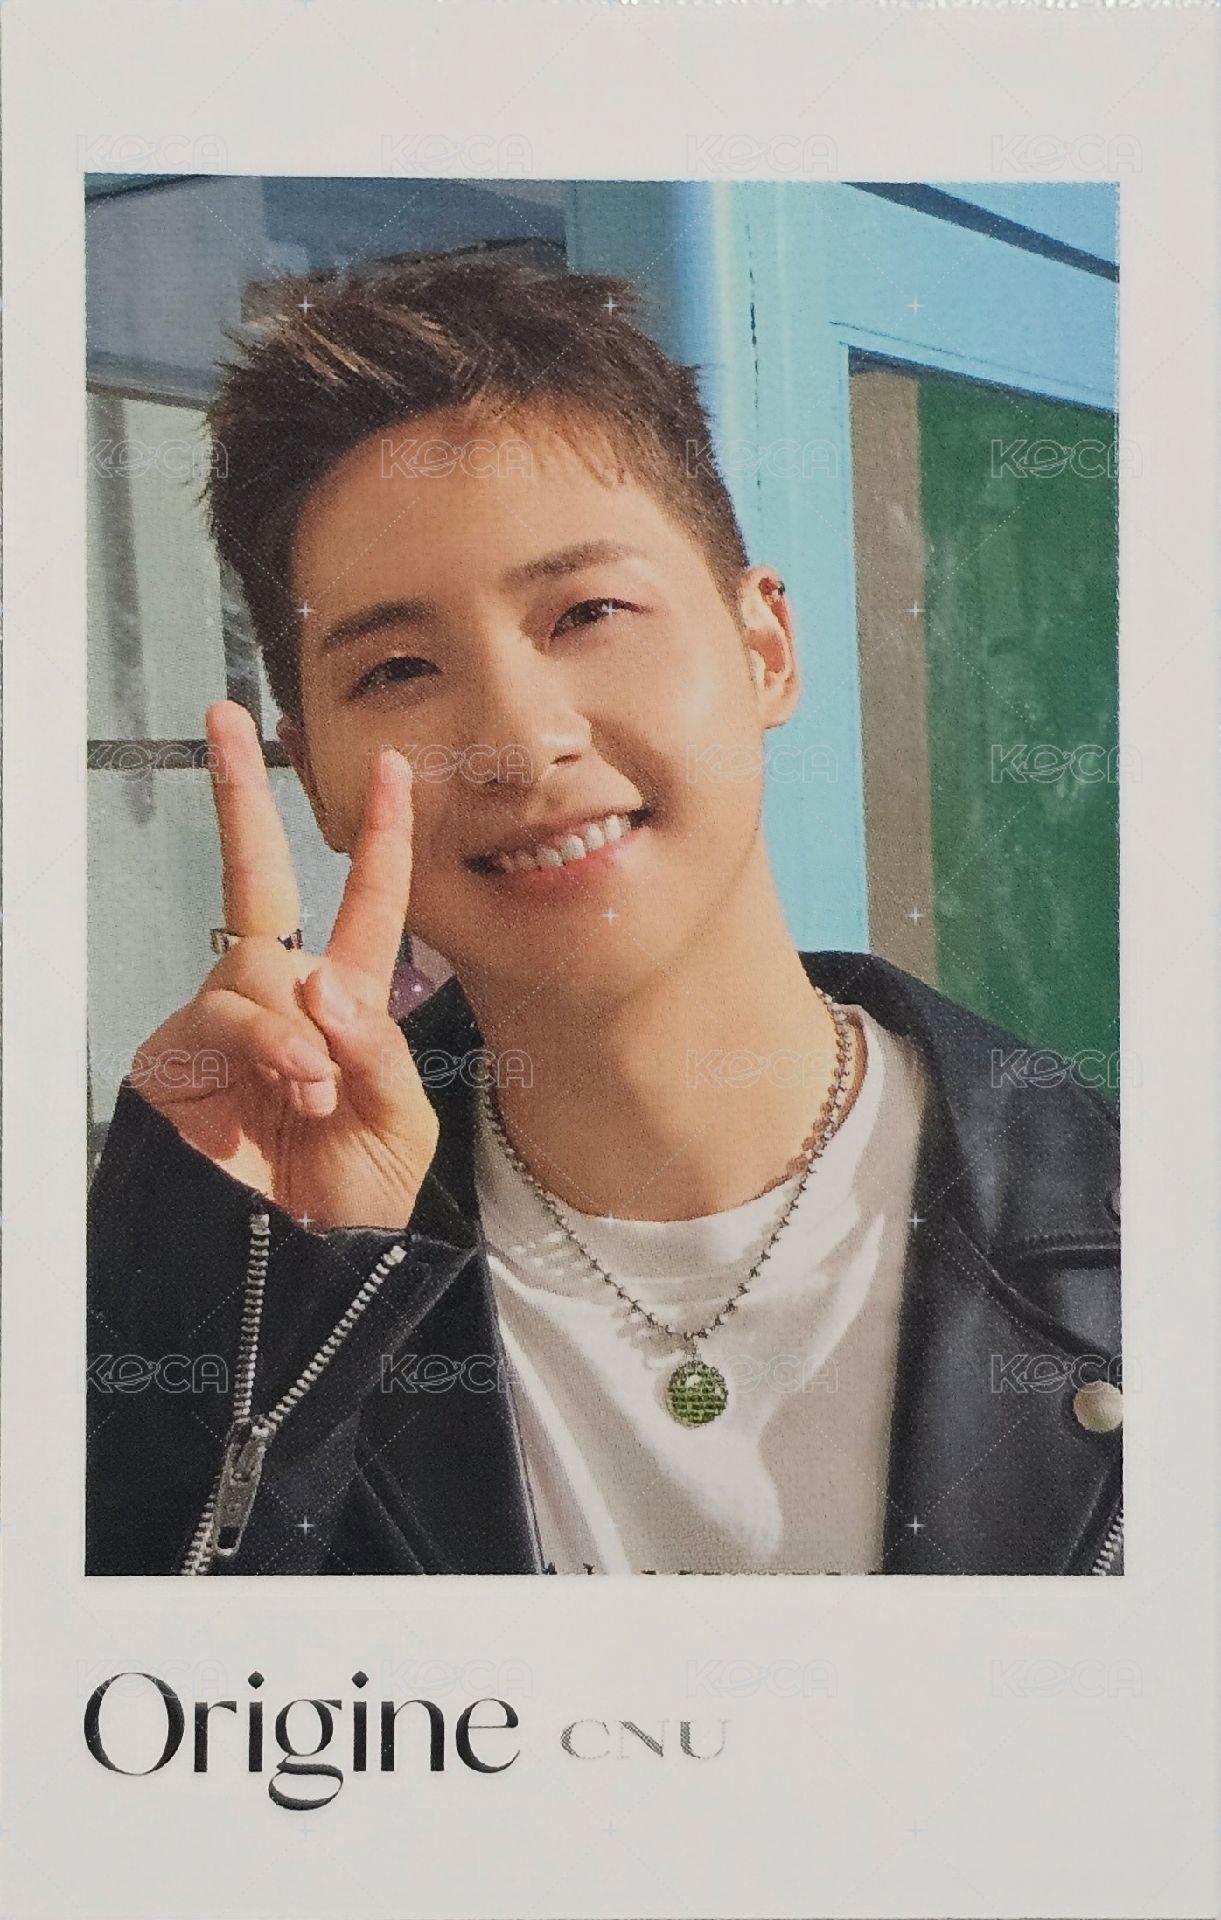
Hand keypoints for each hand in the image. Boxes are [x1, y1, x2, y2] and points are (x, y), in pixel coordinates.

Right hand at [127, 701, 438, 1229]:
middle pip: (260, 881)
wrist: (297, 1279)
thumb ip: (377, 1047)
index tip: (395, 768)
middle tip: (226, 721)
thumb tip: (319, 977)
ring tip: (315, 1084)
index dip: (382, 839)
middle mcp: (283, 1003)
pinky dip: (265, 1041)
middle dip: (243, 798)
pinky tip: (293, 1080)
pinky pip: (222, 1014)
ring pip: (254, 961)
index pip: (367, 905)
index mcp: (350, 1010)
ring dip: (295, 1018)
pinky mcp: (179, 1060)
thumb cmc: (351, 1207)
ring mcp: (227, 1027)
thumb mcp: (398, 1124)